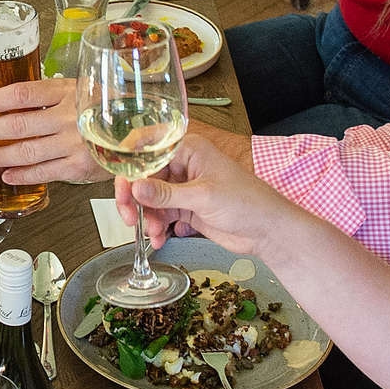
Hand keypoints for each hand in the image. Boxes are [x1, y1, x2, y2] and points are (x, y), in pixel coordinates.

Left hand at [0, 76, 100, 185]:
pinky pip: (43, 173)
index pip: (22, 94)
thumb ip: (51, 96)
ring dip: (0, 155)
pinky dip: (22, 175)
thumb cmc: (105, 109)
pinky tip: (7, 175)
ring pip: (26, 152)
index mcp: (67, 92)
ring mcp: (74, 144)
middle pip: (19, 124)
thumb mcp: (81, 91)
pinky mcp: (78, 167)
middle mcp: (69, 117)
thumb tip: (10, 103)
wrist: (139, 131)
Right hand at [119, 130, 278, 252]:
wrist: (267, 230)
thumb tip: (135, 188)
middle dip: (134, 200)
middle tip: (129, 217)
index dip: (130, 169)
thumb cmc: (247, 202)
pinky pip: (161, 215)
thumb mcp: (203, 196)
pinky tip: (160, 239)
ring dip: (147, 218)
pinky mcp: (186, 208)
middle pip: (144, 178)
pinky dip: (157, 227)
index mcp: (188, 150)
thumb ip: (166, 194)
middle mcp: (183, 166)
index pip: (148, 152)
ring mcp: (183, 188)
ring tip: (154, 234)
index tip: (122, 189)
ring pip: (150, 200)